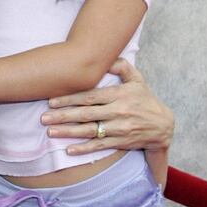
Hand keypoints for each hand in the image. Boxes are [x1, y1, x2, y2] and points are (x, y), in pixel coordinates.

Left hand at [42, 59, 173, 154]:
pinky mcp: (119, 142)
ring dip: (68, 132)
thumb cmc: (145, 100)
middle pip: (86, 114)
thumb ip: (122, 66)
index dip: (70, 99)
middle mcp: (118, 112)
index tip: (52, 101)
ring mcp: (118, 128)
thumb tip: (107, 57)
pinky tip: (68, 149)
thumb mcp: (137, 80)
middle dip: (63, 116)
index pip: (91, 96)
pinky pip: (99, 146)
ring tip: (50, 131)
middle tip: (44, 117)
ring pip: (89, 131)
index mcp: (119, 95)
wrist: (162, 126)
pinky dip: (84, 149)